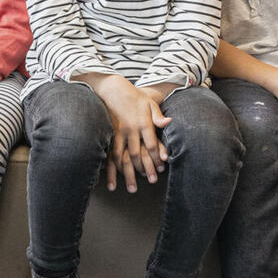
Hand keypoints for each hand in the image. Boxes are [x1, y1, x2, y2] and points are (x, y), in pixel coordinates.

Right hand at [94, 76, 170, 193]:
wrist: (113, 89)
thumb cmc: (135, 97)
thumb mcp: (150, 103)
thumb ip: (158, 116)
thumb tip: (169, 122)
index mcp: (143, 123)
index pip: (151, 144)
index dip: (156, 157)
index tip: (161, 169)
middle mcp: (130, 129)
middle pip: (137, 154)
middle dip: (144, 169)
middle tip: (151, 182)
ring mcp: (118, 133)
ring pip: (122, 157)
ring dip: (127, 174)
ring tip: (132, 188)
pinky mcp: (109, 135)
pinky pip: (109, 154)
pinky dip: (111, 168)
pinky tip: (112, 180)